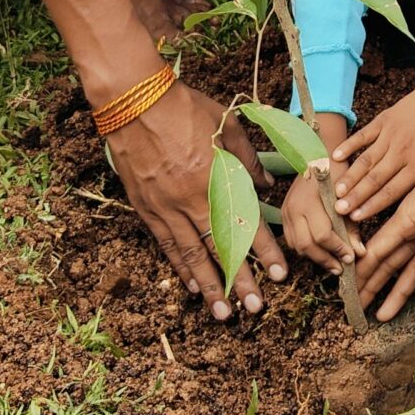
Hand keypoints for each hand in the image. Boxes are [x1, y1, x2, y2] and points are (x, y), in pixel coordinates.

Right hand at [103, 82, 287, 317]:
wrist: (134, 101)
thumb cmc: (184, 107)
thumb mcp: (226, 124)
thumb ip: (248, 157)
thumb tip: (266, 182)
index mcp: (217, 178)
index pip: (247, 222)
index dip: (265, 250)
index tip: (280, 274)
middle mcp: (192, 199)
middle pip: (220, 248)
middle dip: (239, 281)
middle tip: (255, 308)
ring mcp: (166, 206)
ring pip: (192, 255)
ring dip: (209, 286)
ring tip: (222, 313)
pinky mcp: (146, 207)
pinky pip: (166, 245)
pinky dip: (181, 267)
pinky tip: (192, 286)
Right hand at [280, 161, 353, 272]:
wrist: (317, 153)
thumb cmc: (337, 172)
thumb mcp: (349, 196)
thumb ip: (353, 226)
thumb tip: (359, 253)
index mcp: (311, 200)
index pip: (322, 235)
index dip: (338, 249)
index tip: (352, 257)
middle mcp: (294, 207)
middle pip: (306, 245)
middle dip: (326, 260)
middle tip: (342, 267)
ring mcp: (286, 211)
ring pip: (297, 246)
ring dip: (315, 258)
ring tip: (333, 262)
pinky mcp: (284, 214)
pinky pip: (292, 240)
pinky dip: (306, 249)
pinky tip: (321, 251)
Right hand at [332, 73, 414, 222]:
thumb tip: (400, 208)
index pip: (391, 192)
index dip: (371, 206)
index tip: (355, 218)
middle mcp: (404, 152)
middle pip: (375, 179)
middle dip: (355, 196)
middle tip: (338, 210)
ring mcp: (392, 135)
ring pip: (366, 160)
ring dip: (350, 177)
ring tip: (336, 191)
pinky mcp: (384, 120)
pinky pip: (363, 135)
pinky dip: (349, 145)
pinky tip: (336, 157)